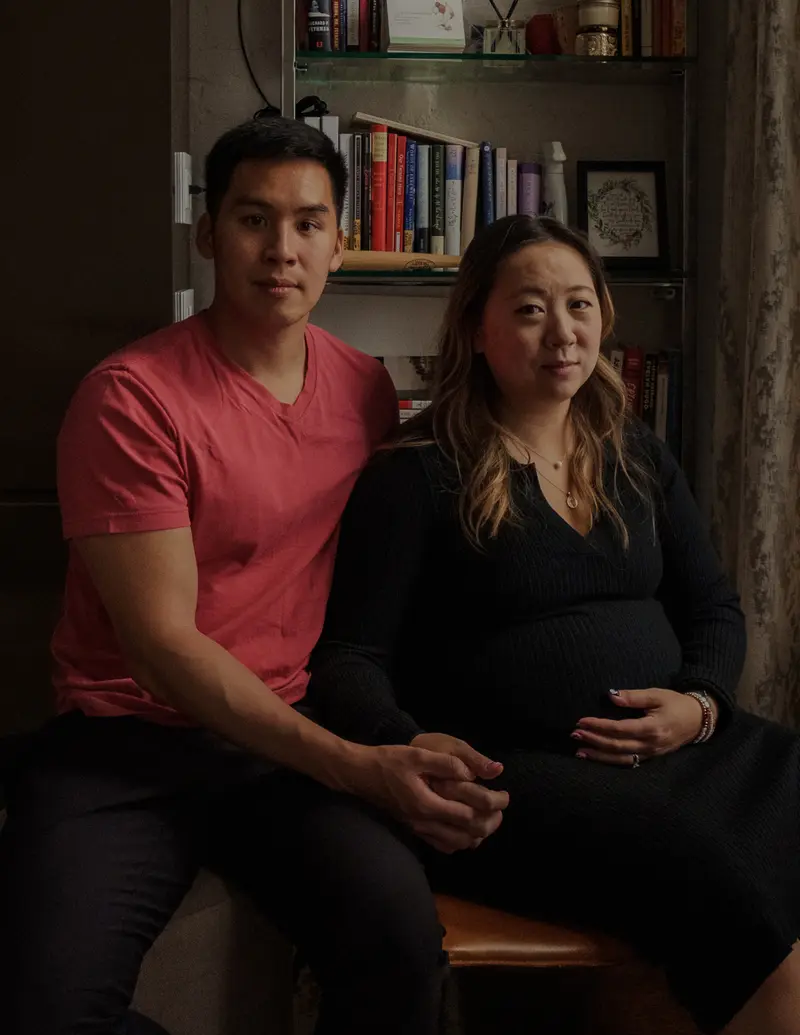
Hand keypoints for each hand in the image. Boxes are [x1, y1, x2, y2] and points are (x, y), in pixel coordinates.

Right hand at [342, 741, 490, 846]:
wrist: (359, 774)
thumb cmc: (388, 761)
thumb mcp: (417, 754)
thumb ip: (446, 763)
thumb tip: (471, 773)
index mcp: (426, 804)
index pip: (468, 814)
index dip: (491, 808)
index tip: (505, 797)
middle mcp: (423, 822)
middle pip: (466, 835)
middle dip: (489, 825)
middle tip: (501, 811)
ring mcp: (417, 828)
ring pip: (456, 844)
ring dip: (476, 835)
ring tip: (488, 819)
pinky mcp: (413, 828)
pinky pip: (442, 845)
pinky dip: (459, 841)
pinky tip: (464, 828)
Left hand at [572, 688, 709, 766]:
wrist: (698, 720)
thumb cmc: (676, 704)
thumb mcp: (656, 695)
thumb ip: (633, 697)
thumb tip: (611, 695)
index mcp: (652, 728)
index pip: (619, 729)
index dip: (599, 726)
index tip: (581, 720)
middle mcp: (650, 744)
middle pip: (617, 746)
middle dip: (594, 741)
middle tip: (575, 735)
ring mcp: (651, 754)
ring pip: (621, 758)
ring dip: (599, 756)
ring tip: (580, 752)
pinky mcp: (651, 758)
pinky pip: (628, 762)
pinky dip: (611, 761)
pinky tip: (598, 759)